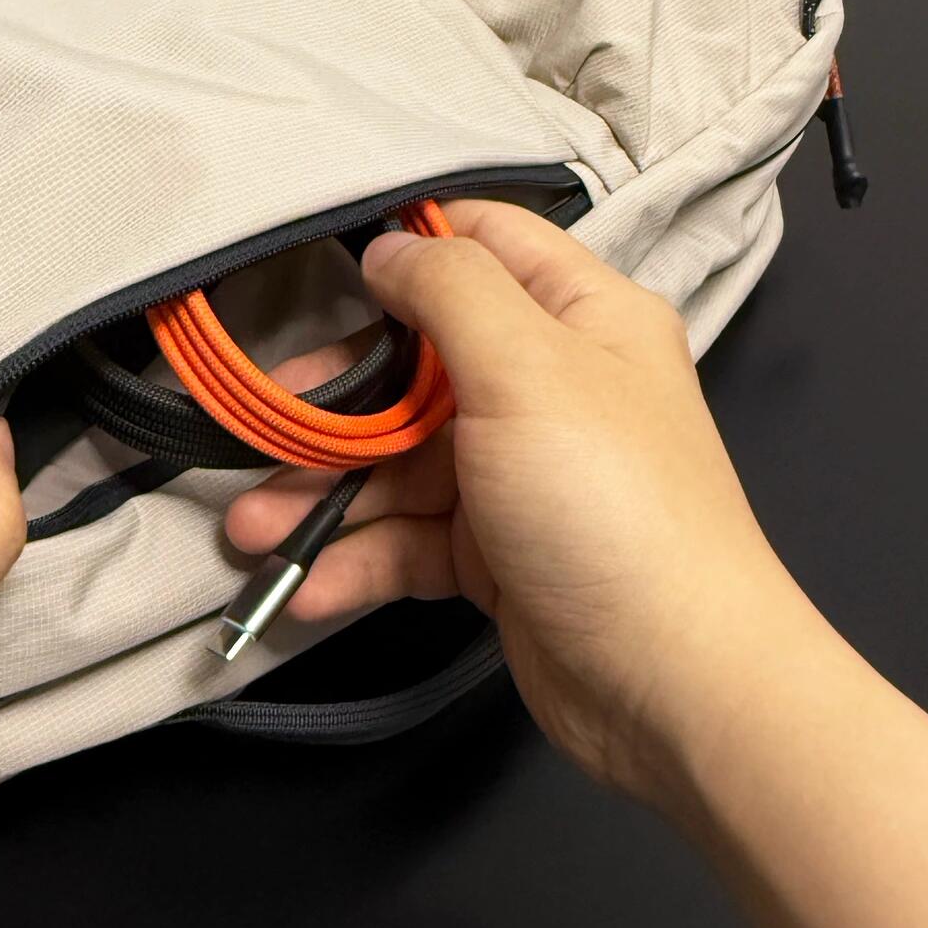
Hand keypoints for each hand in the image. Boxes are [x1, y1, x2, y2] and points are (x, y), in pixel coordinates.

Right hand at [222, 198, 816, 810]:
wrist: (674, 683)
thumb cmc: (608, 504)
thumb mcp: (526, 369)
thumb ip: (449, 290)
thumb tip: (387, 245)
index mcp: (581, 318)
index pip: (485, 244)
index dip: (406, 250)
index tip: (321, 277)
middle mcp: (550, 388)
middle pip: (414, 367)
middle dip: (330, 406)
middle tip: (258, 433)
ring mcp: (519, 476)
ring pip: (397, 464)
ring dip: (322, 497)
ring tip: (253, 533)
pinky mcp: (496, 557)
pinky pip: (408, 541)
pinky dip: (355, 560)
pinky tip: (307, 586)